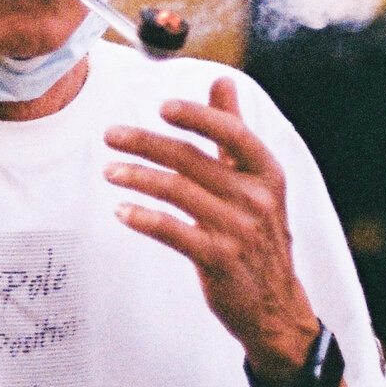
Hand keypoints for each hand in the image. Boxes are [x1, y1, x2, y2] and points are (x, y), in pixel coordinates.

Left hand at [104, 77, 319, 380]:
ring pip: (176, 191)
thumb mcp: (256, 180)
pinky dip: (143, 217)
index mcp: (267, 172)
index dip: (197, 116)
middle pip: (191, 159)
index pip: (232, 133)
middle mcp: (256, 198)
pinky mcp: (218, 259)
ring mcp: (238, 230)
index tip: (162, 107)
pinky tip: (122, 210)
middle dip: (145, 142)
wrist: (276, 306)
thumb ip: (234, 129)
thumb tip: (222, 80)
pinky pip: (173, 230)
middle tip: (111, 135)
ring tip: (110, 171)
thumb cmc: (258, 234)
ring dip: (136, 177)